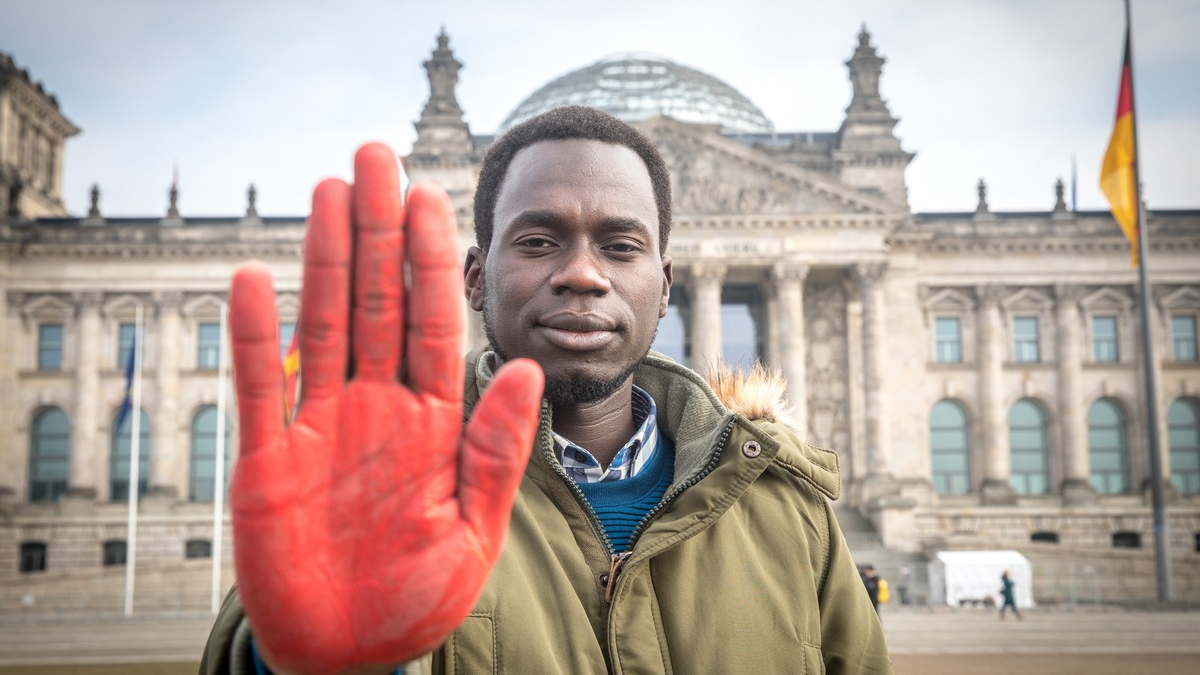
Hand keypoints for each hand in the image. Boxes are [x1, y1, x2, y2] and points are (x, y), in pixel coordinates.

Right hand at [228, 144, 543, 674]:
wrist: (351, 654)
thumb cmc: (419, 598)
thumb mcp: (473, 529)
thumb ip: (495, 450)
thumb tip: (525, 365)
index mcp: (432, 421)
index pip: (434, 322)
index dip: (431, 260)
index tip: (433, 196)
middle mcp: (376, 408)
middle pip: (377, 303)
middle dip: (378, 232)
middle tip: (377, 156)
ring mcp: (319, 427)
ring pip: (322, 324)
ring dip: (324, 259)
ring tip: (328, 189)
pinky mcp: (266, 459)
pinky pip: (257, 386)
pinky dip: (252, 336)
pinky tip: (250, 277)